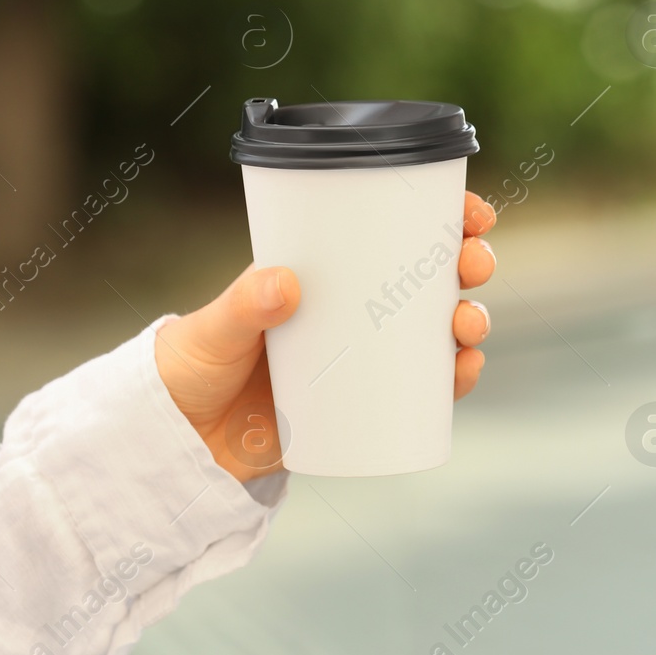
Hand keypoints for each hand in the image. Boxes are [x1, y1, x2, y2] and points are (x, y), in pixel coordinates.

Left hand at [153, 192, 497, 481]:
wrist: (181, 441)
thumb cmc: (193, 366)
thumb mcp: (215, 328)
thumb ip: (243, 304)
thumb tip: (284, 283)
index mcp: (323, 272)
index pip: (392, 230)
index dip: (442, 216)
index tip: (471, 212)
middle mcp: (353, 309)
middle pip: (429, 275)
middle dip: (467, 265)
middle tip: (474, 265)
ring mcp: (364, 356)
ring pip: (437, 328)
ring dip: (469, 319)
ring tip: (467, 326)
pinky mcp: (365, 404)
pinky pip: (425, 388)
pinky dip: (454, 377)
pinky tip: (466, 369)